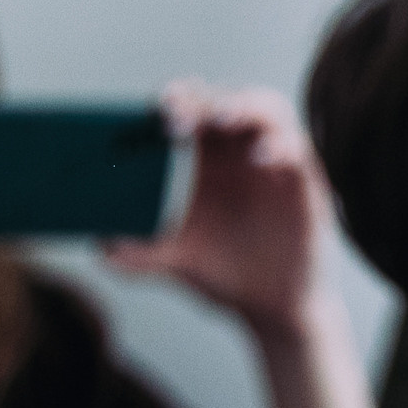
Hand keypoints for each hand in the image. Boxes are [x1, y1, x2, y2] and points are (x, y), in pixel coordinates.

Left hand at [109, 80, 374, 407]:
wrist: (273, 308)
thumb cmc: (225, 273)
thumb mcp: (176, 261)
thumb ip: (140, 254)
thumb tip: (102, 247)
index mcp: (205, 159)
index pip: (190, 109)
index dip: (172, 100)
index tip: (150, 112)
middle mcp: (240, 152)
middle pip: (224, 99)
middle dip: (200, 99)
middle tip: (174, 115)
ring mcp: (276, 164)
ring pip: (268, 109)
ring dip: (243, 105)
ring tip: (221, 118)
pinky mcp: (305, 184)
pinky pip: (297, 150)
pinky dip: (280, 146)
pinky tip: (260, 158)